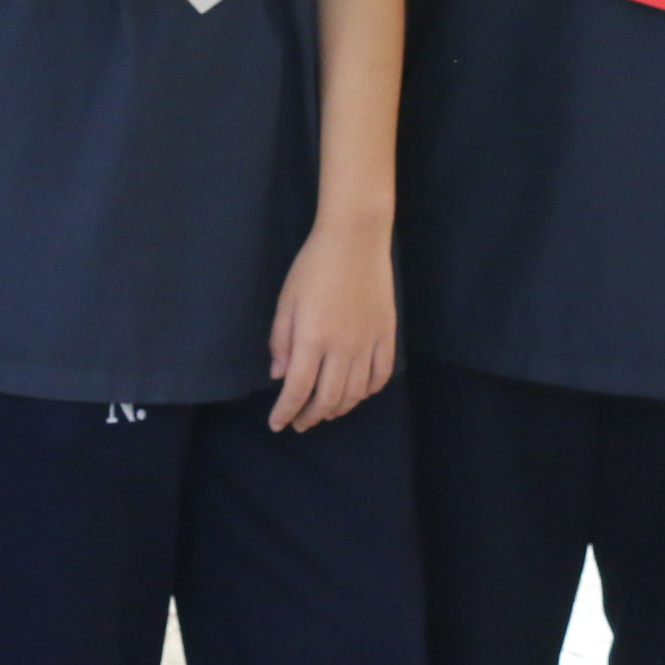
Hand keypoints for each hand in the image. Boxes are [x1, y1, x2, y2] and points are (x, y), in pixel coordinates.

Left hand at [267, 213, 396, 430]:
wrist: (356, 240)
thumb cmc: (314, 266)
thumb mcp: (287, 300)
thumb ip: (281, 341)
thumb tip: (280, 376)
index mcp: (312, 338)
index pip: (298, 389)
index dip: (286, 412)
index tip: (277, 424)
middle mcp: (343, 347)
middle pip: (328, 398)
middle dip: (310, 417)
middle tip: (299, 423)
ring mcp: (369, 343)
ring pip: (356, 393)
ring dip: (338, 409)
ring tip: (325, 412)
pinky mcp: (387, 335)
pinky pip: (381, 375)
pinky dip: (368, 392)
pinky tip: (357, 393)